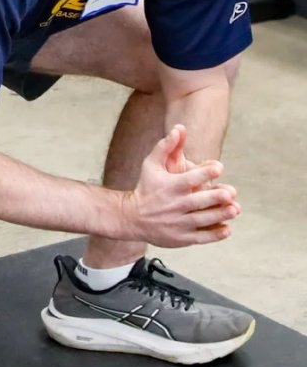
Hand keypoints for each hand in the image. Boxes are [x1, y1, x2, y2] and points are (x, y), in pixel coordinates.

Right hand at [122, 125, 239, 247]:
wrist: (131, 217)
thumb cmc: (146, 187)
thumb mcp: (151, 165)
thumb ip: (166, 147)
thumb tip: (180, 128)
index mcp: (169, 186)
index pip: (189, 179)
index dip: (205, 172)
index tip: (219, 167)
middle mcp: (174, 205)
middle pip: (199, 202)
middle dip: (216, 197)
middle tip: (231, 193)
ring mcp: (178, 223)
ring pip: (203, 220)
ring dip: (221, 215)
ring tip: (235, 209)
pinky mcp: (181, 238)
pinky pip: (202, 237)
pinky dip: (216, 234)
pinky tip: (227, 228)